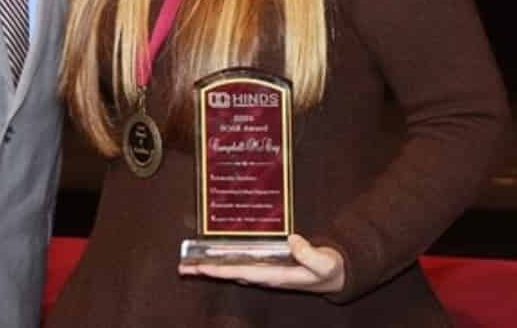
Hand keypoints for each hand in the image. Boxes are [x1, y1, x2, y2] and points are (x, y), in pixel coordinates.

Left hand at [177, 234, 345, 293]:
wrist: (334, 276)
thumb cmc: (328, 269)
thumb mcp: (324, 263)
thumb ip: (309, 253)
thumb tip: (292, 239)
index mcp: (276, 276)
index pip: (242, 273)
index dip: (221, 270)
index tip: (202, 266)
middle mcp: (265, 276)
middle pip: (230, 274)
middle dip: (207, 271)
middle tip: (183, 268)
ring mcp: (265, 272)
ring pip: (232, 270)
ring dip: (212, 267)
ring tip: (190, 264)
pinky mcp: (267, 267)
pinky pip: (241, 265)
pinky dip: (226, 262)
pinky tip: (214, 258)